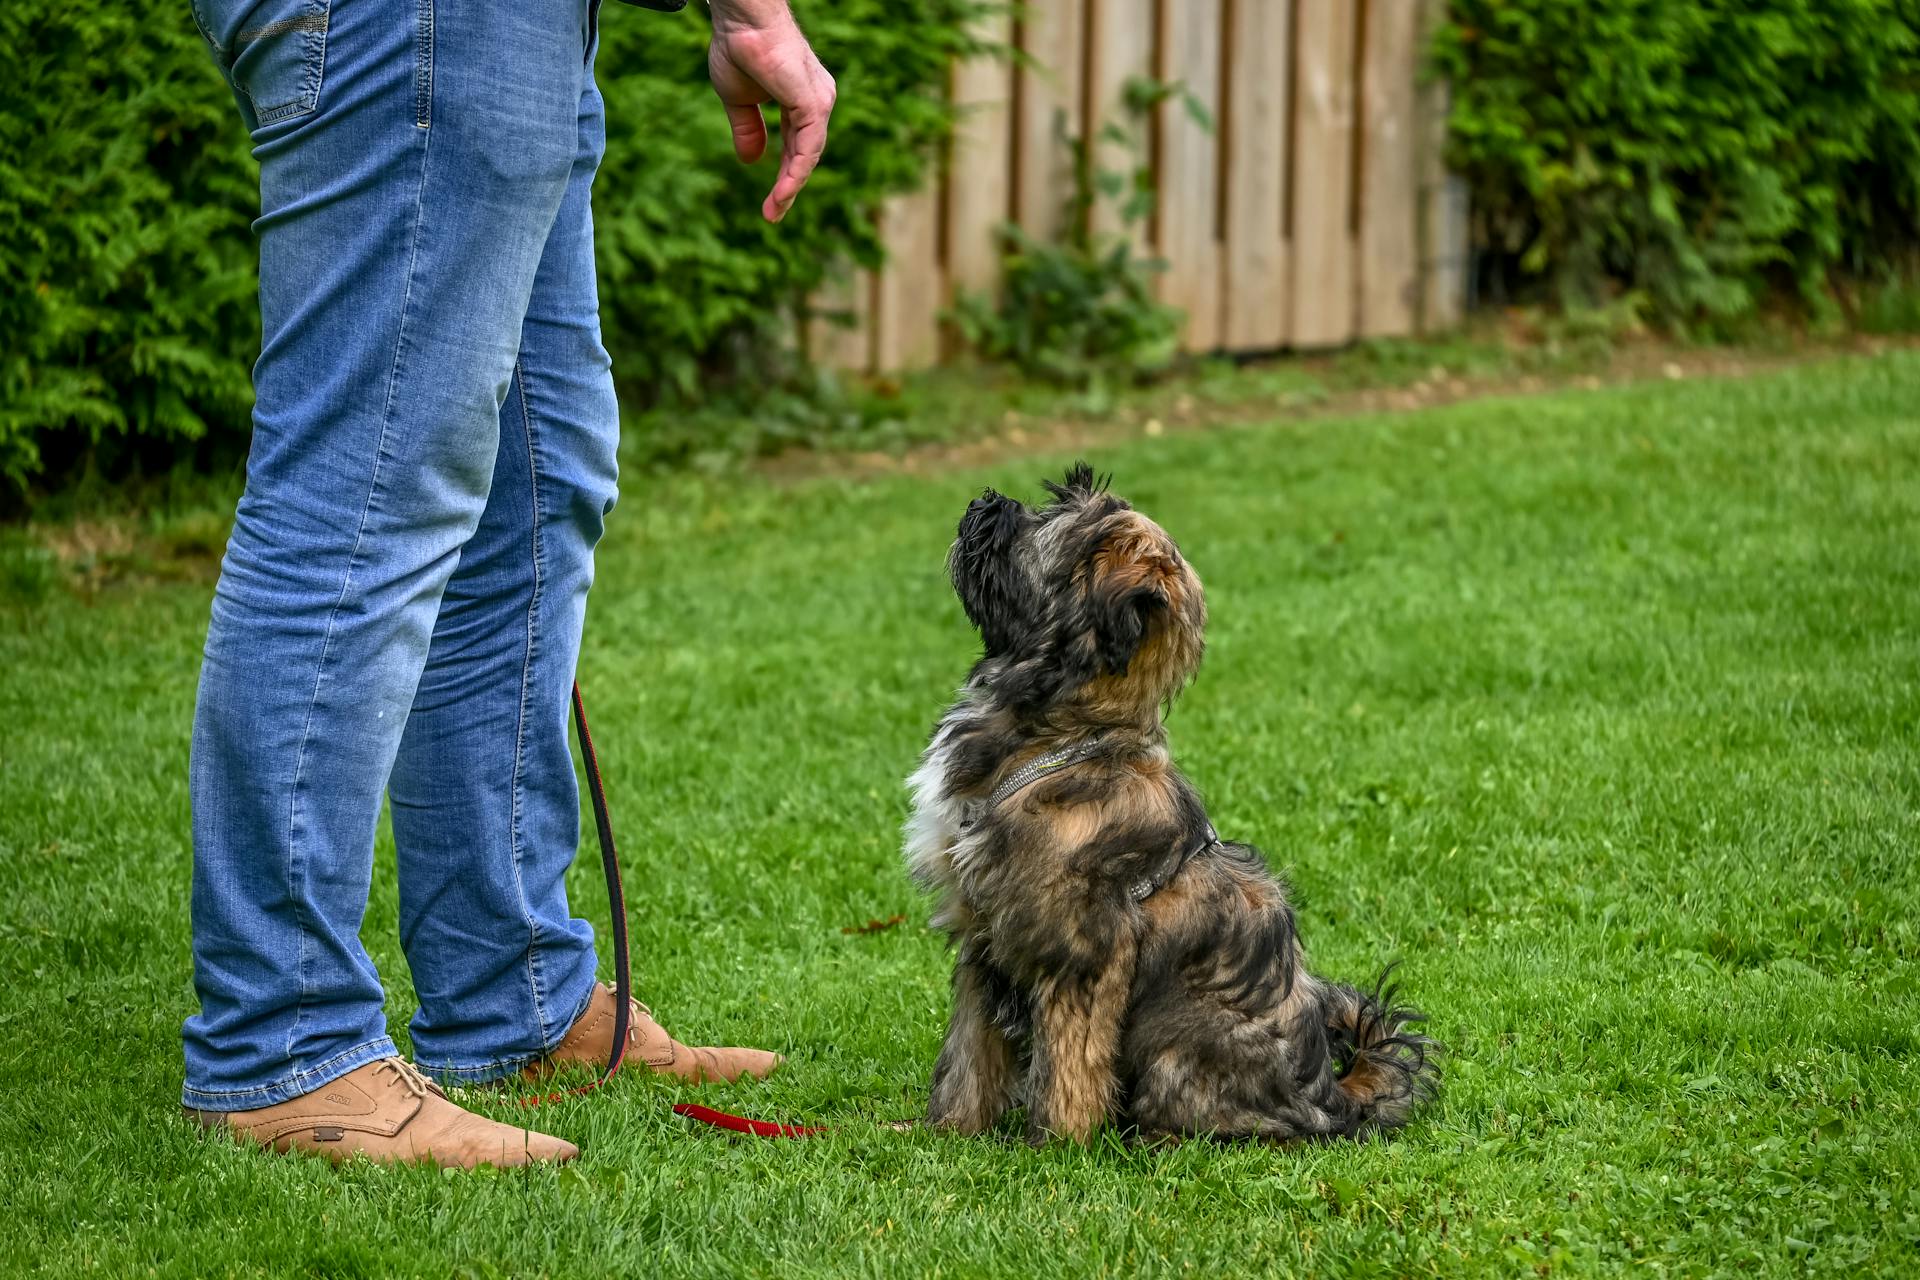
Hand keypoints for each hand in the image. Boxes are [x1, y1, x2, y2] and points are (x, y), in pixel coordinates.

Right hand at [708, 2, 835, 222]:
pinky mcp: (814, 103)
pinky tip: (784, 191)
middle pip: (806, 155)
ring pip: (809, 155)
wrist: (741, 22)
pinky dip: (797, 172)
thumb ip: (748, 130)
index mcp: (802, 101)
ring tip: (774, 210)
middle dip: (789, 187)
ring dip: (791, 186)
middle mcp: (817, 102)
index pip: (798, 146)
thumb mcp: (739, 100)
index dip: (785, 174)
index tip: (771, 203)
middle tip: (772, 215)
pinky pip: (808, 148)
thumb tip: (752, 162)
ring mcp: (819, 102)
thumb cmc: (739, 49)